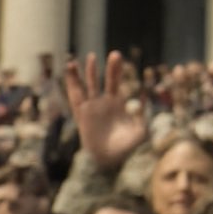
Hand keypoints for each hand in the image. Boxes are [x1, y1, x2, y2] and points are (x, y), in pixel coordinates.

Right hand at [63, 52, 147, 171]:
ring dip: (82, 75)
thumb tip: (144, 100)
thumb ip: (142, 114)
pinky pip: (75, 100)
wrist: (113, 160)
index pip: (114, 82)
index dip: (115, 69)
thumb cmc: (129, 146)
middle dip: (105, 68)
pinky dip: (71, 86)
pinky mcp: (83, 116)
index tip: (116, 55)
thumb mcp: (141, 128)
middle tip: (109, 53)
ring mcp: (92, 109)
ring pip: (85, 88)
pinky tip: (68, 77)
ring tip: (76, 60)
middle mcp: (103, 104)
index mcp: (117, 104)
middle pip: (102, 81)